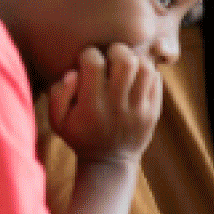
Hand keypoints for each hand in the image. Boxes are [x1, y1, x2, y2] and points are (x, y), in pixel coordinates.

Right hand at [47, 44, 161, 164]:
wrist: (111, 162)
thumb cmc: (81, 136)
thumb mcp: (57, 121)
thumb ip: (58, 94)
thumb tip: (73, 72)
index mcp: (91, 106)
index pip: (94, 63)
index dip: (89, 55)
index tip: (88, 62)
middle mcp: (117, 106)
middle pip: (125, 60)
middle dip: (117, 50)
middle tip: (111, 57)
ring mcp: (139, 109)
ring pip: (145, 68)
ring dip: (134, 60)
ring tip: (124, 67)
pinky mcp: (153, 111)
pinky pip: (156, 80)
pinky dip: (147, 72)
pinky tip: (135, 79)